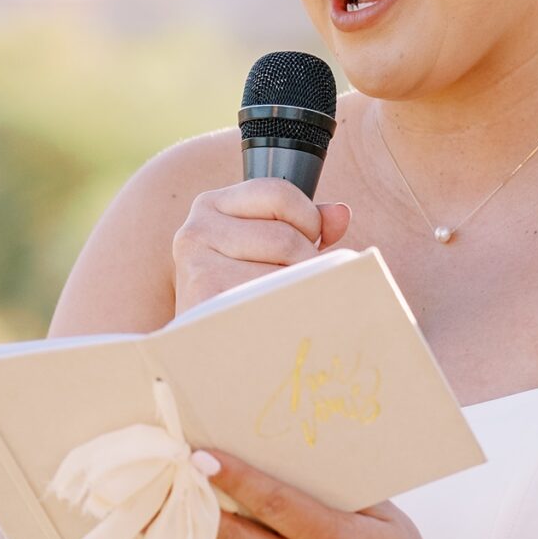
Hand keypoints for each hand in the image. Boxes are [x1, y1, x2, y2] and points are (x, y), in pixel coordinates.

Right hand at [172, 180, 351, 314]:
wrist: (201, 344)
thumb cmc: (239, 290)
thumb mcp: (267, 246)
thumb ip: (305, 225)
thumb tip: (340, 214)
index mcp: (212, 205)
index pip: (279, 193)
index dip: (307, 220)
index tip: (305, 243)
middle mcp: (197, 230)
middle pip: (286, 237)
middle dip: (306, 263)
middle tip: (295, 282)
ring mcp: (198, 266)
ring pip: (283, 273)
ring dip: (297, 290)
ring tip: (282, 302)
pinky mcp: (206, 299)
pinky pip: (272, 301)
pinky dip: (286, 312)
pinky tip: (274, 320)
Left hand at [198, 448, 480, 538]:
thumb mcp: (384, 518)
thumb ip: (338, 493)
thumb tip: (293, 460)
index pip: (273, 505)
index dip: (234, 479)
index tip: (202, 457)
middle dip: (197, 506)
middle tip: (171, 476)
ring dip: (194, 538)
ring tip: (170, 507)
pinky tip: (200, 538)